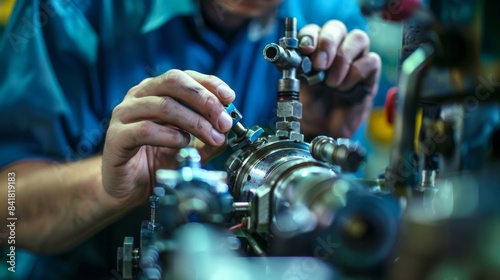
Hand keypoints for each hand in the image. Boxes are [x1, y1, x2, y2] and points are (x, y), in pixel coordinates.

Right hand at [102, 70, 234, 207]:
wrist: (127, 188)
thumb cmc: (155, 162)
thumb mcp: (191, 148)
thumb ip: (209, 136)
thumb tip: (228, 128)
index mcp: (155, 92)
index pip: (184, 76)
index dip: (208, 83)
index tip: (229, 97)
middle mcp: (138, 97)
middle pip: (173, 82)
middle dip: (204, 100)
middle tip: (223, 121)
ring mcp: (124, 115)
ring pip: (163, 105)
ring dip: (194, 121)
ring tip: (212, 137)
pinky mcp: (116, 137)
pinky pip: (145, 130)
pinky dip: (170, 136)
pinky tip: (183, 143)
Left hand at [297, 20, 380, 138]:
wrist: (322, 129)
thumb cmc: (310, 106)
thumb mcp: (297, 87)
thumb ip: (297, 68)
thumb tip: (295, 54)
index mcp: (314, 49)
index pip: (314, 30)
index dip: (310, 36)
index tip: (306, 50)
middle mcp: (335, 49)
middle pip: (337, 28)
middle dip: (327, 44)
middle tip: (319, 65)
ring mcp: (354, 58)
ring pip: (358, 38)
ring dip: (342, 59)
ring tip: (332, 83)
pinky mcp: (370, 72)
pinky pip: (370, 60)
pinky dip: (356, 74)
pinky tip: (345, 90)